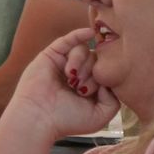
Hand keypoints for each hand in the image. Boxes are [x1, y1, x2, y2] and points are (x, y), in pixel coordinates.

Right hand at [1, 27, 119, 139]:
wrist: (40, 118)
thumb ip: (114, 99)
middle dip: (92, 74)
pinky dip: (79, 34)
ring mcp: (64, 64)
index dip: (104, 80)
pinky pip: (68, 39)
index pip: (105, 73)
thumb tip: (109, 79)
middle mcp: (77, 75)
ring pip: (84, 51)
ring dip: (82, 64)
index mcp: (87, 88)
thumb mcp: (100, 116)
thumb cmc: (67, 120)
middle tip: (80, 89)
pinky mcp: (51, 55)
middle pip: (96, 60)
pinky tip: (89, 33)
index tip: (92, 94)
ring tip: (72, 79)